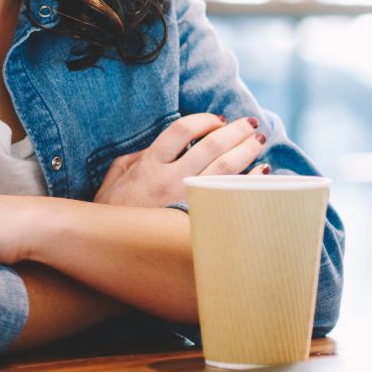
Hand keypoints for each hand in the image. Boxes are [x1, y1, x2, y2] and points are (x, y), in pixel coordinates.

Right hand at [94, 113, 268, 207]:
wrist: (110, 252)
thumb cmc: (112, 212)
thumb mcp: (116, 176)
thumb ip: (139, 155)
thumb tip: (165, 144)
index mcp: (149, 166)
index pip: (182, 130)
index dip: (204, 120)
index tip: (218, 119)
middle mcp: (169, 181)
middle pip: (212, 147)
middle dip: (235, 132)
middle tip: (250, 123)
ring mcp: (185, 203)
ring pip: (225, 170)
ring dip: (246, 151)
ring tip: (259, 140)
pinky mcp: (198, 222)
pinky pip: (231, 197)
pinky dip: (250, 181)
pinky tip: (262, 171)